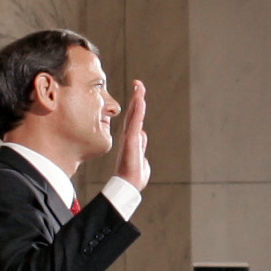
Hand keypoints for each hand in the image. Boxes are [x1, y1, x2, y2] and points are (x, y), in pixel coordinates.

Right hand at [115, 79, 151, 194]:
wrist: (128, 186)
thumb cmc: (134, 175)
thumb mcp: (141, 157)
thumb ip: (142, 145)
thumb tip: (143, 135)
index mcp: (132, 139)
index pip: (135, 119)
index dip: (136, 105)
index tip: (139, 92)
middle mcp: (129, 136)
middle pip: (133, 113)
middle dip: (136, 97)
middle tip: (138, 83)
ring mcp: (129, 138)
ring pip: (134, 115)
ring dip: (137, 100)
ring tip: (139, 86)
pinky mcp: (130, 141)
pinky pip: (135, 122)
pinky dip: (137, 111)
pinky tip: (139, 100)